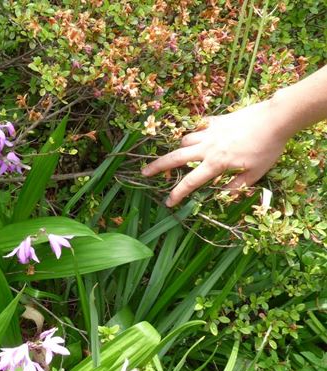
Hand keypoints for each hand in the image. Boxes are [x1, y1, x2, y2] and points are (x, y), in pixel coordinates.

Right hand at [142, 100, 289, 206]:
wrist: (275, 118)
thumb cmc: (267, 148)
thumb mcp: (255, 174)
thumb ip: (236, 186)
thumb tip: (223, 194)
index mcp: (216, 164)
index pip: (191, 182)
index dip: (177, 194)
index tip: (168, 203)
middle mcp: (207, 148)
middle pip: (175, 158)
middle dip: (157, 166)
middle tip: (144, 172)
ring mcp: (210, 132)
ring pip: (185, 141)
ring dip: (179, 150)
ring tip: (179, 156)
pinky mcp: (216, 121)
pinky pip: (198, 128)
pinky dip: (195, 134)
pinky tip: (199, 137)